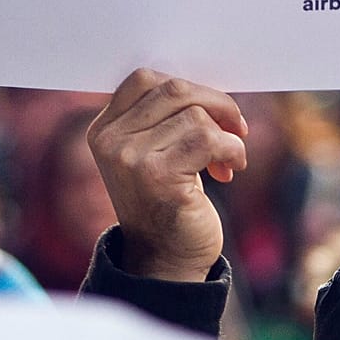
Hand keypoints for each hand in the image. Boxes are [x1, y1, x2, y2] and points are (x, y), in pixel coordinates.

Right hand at [86, 69, 247, 280]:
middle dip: (217, 105)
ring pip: (196, 116)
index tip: (211, 112)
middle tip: (236, 129)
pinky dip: (232, 150)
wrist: (167, 260)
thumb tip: (210, 89)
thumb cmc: (170, 203)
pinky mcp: (157, 175)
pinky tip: (230, 169)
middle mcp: (110, 141)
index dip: (189, 88)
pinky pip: (209, 139)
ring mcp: (129, 158)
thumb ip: (167, 119)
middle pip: (175, 90)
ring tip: (226, 161)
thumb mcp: (156, 154)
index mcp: (104, 130)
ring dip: (227, 136)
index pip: (145, 79)